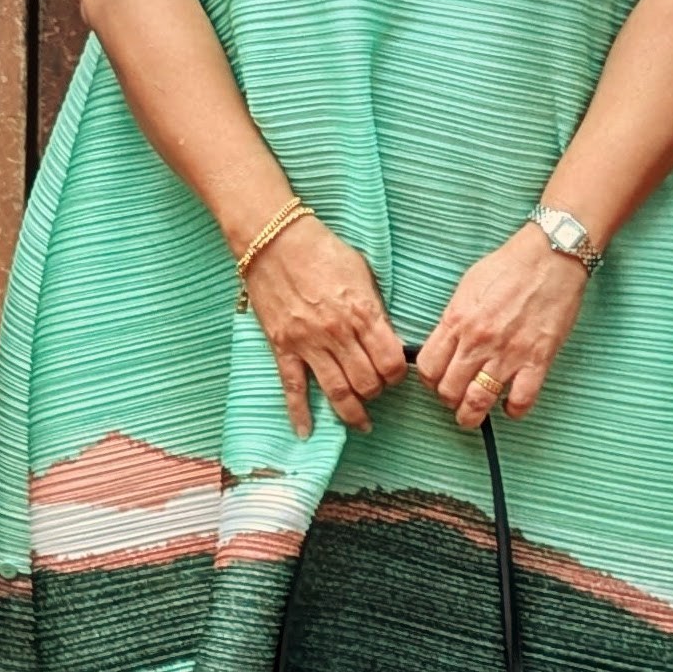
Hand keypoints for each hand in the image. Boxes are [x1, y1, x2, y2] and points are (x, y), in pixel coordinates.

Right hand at [240, 214, 404, 439]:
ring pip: (337, 392)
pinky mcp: (283, 346)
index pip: (391, 362)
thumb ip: (375, 308)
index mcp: (363, 312)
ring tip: (361, 423)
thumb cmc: (322, 250)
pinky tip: (306, 432)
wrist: (274, 239)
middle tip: (377, 390)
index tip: (396, 374)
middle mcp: (338, 333)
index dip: (398, 375)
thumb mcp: (362, 271)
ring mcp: (308, 343)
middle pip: (367, 383)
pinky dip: (299, 413)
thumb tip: (387, 338)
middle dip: (377, 392)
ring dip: (352, 413)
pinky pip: (293, 387)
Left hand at [412, 226, 590, 431]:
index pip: (428, 367)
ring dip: (472, 416)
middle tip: (456, 397)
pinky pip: (520, 401)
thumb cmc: (509, 266)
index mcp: (457, 320)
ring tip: (473, 415)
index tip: (438, 380)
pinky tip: (510, 405)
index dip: (429, 381)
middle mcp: (478, 341)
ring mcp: (508, 353)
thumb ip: (454, 318)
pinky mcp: (537, 360)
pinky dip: (513, 410)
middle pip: (449, 390)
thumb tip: (445, 343)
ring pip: (478, 402)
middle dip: (449, 400)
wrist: (550, 257)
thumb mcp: (468, 286)